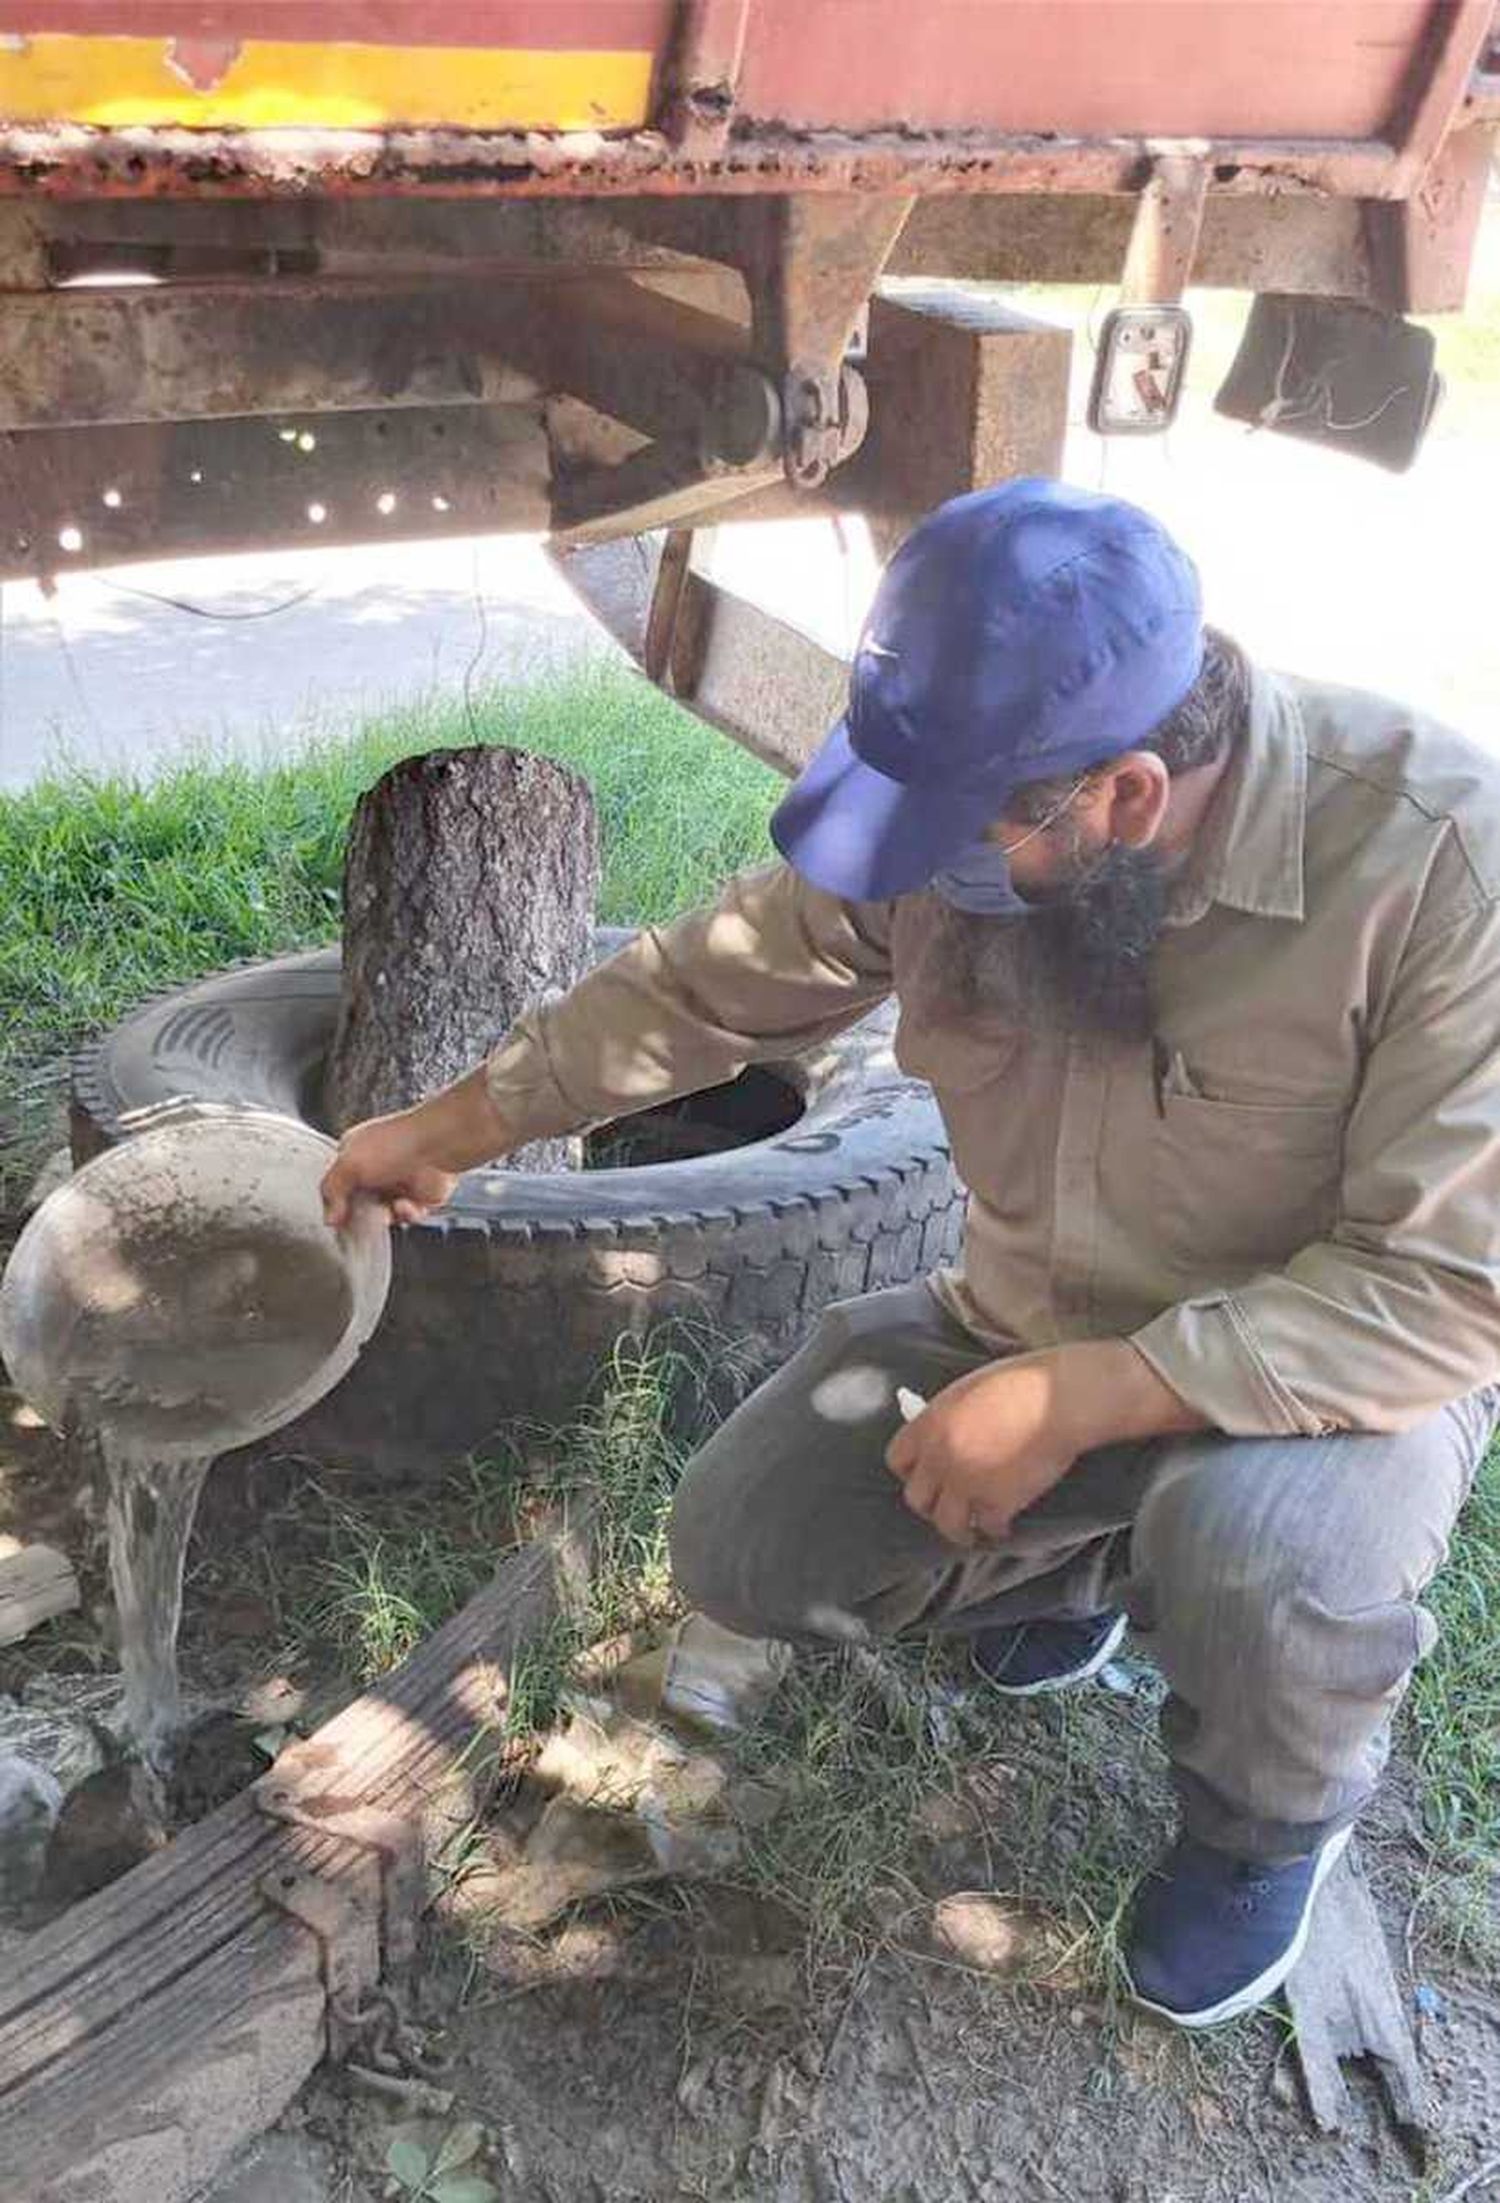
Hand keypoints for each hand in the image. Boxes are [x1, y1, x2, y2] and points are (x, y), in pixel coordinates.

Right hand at [321, 1111, 459, 1227]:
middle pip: (360, 1203)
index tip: (335, 1218)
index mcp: (355, 1153)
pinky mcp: (420, 1196)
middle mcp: (377, 1167)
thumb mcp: (349, 1164)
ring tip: (387, 1210)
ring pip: (383, 1213)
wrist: (439, 1144)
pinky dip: (406, 1214)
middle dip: (361, 1214)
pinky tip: (405, 1205)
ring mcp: (399, 1182)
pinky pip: (407, 1216)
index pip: (337, 1184)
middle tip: (361, 1219)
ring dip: (384, 1216)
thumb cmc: (396, 1143)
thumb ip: (332, 1190)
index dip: (335, 1202)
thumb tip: (330, 1218)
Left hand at [885, 1339, 1205, 1549]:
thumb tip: (941, 1435)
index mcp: (929, 1424)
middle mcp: (940, 1457)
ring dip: (959, 1530)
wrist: (1058, 1398)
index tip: (925, 1479)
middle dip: (931, 1505)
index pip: (897, 1459)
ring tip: (970, 1533)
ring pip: (947, 1524)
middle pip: (916, 1499)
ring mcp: (966, 1483)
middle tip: (946, 1509)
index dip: (911, 1472)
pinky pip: (988, 1527)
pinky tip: (1003, 1528)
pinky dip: (996, 1529)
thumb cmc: (1021, 1382)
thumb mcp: (967, 1390)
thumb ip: (947, 1417)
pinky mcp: (998, 1502)